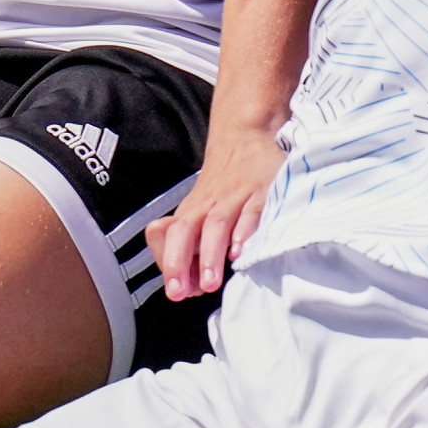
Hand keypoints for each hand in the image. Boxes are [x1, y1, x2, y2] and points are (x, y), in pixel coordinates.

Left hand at [147, 122, 280, 302]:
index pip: (168, 238)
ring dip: (209, 255)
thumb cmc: (224, 182)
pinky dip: (245, 230)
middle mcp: (207, 206)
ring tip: (210, 283)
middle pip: (184, 232)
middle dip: (178, 262)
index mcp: (191, 212)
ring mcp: (233, 198)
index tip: (177, 290)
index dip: (169, 263)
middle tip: (179, 293)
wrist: (245, 134)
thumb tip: (189, 285)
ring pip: (215, 225)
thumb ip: (195, 245)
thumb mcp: (202, 209)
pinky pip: (251, 211)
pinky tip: (240, 251)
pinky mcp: (260, 192)